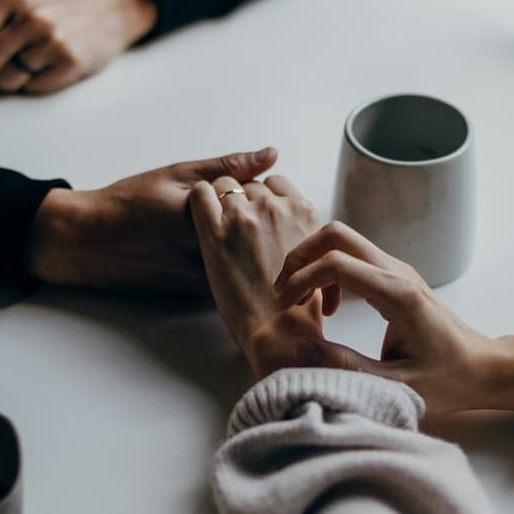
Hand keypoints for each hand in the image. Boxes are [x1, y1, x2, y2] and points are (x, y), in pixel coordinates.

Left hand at [0, 0, 156, 93]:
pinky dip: (36, 83)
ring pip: (8, 80)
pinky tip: (48, 69)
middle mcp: (32, 19)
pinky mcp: (70, 65)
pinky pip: (33, 88)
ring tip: (30, 65)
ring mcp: (52, 43)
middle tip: (8, 60)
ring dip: (15, 78)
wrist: (113, 6)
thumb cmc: (65, 4)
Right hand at [27, 148, 277, 293]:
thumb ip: (228, 167)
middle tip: (230, 206)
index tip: (240, 188)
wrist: (89, 242)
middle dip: (255, 220)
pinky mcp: (198, 292)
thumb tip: (271, 154)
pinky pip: (230, 274)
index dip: (256, 194)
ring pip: (246, 258)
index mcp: (205, 220)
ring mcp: (204, 279)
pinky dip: (231, 260)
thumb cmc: (129, 204)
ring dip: (245, 243)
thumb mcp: (177, 174)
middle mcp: (207, 256)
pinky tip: (210, 247)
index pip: (260, 205)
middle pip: (258, 236)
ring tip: (205, 229)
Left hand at [189, 175, 322, 379]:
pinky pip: (200, 193)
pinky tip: (200, 215)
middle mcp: (275, 208)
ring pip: (224, 185)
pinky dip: (198, 199)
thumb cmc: (298, 305)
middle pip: (250, 185)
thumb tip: (292, 227)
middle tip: (236, 227)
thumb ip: (302, 233)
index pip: (277, 183)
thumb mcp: (315, 258)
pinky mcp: (215, 232)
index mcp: (302, 212)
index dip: (264, 196)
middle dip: (242, 200)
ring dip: (219, 200)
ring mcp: (244, 217)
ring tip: (217, 225)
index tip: (257, 212)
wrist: (279, 330)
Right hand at [272, 221, 513, 414]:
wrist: (484, 368)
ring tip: (301, 302)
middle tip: (284, 294)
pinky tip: (329, 307)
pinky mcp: (396, 276)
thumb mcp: (394, 385)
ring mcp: (398, 270)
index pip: (336, 263)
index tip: (283, 307)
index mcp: (398, 295)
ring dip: (313, 262)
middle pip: (336, 234)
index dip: (300, 280)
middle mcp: (398, 272)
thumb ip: (345, 366)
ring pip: (343, 240)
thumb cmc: (448, 380)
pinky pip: (354, 257)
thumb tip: (300, 348)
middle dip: (300, 257)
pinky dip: (329, 271)